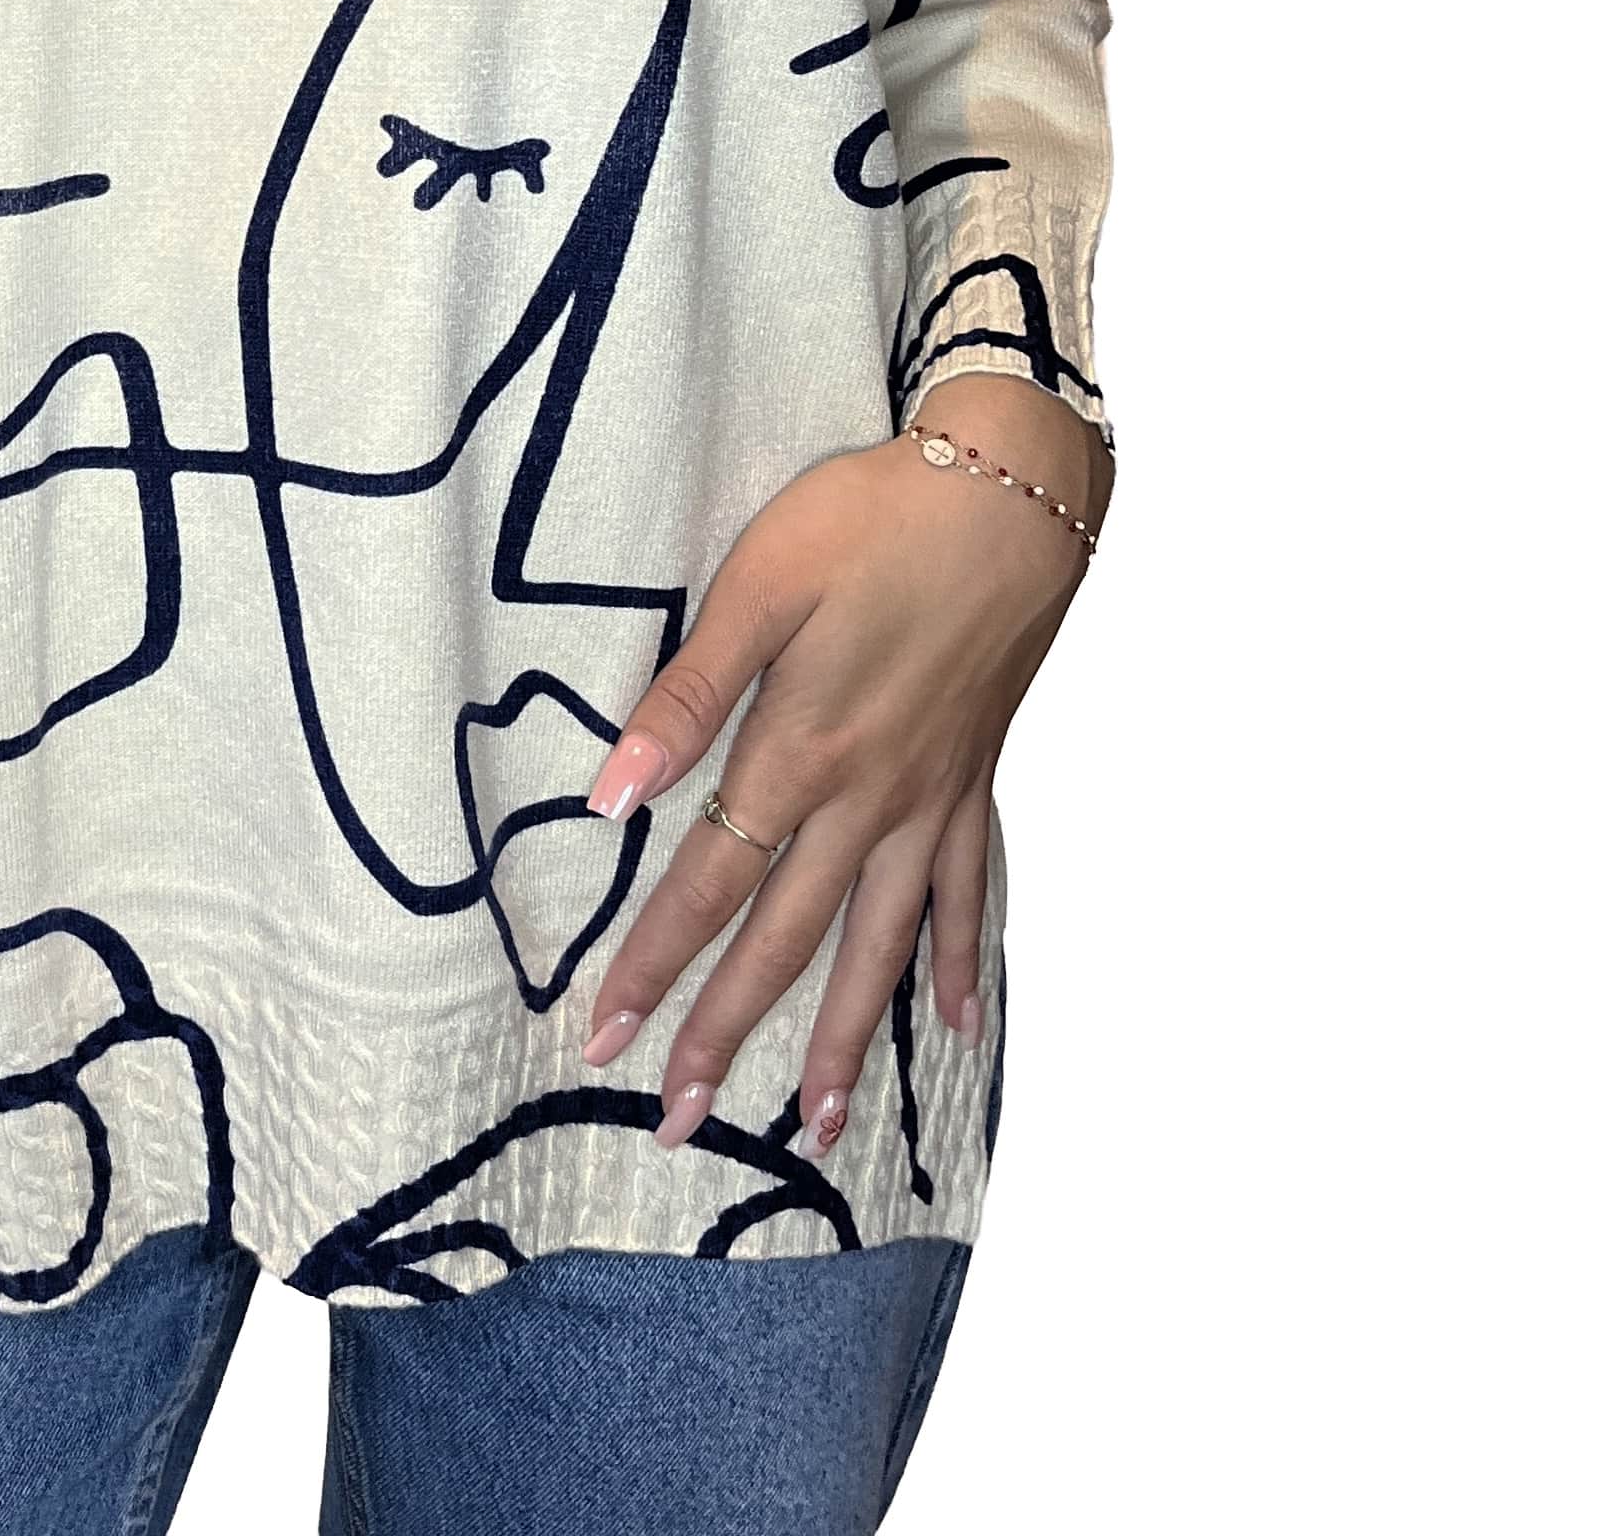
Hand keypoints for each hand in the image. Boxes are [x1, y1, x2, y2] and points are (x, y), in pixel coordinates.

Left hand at [577, 376, 1108, 1158]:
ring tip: (818, 1125)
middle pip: (786, 939)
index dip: (655, 963)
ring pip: (879, 943)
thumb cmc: (874, 519)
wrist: (1012, 491)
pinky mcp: (975, 776)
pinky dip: (961, 961)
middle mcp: (869, 799)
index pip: (710, 885)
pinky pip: (969, 891)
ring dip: (846, 1036)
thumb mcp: (760, 586)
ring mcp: (931, 797)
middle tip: (679, 1121)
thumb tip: (611, 795)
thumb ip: (687, 696)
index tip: (605, 1037)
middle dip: (728, 1033)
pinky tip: (959, 1023)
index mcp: (803, 753)